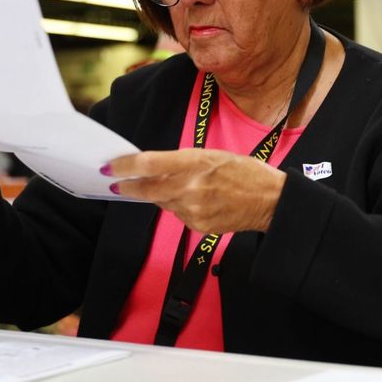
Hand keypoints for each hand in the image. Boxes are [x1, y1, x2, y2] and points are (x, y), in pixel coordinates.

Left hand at [106, 149, 285, 232]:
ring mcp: (194, 209)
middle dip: (129, 186)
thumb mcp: (215, 156)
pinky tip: (196, 201)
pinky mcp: (198, 226)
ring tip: (175, 187)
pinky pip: (179, 214)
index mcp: (197, 163)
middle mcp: (191, 187)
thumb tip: (156, 168)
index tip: (110, 167)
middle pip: (148, 188)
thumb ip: (184, 162)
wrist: (270, 201)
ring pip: (163, 202)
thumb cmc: (247, 172)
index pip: (150, 164)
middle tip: (116, 183)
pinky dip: (180, 207)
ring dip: (160, 195)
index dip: (126, 166)